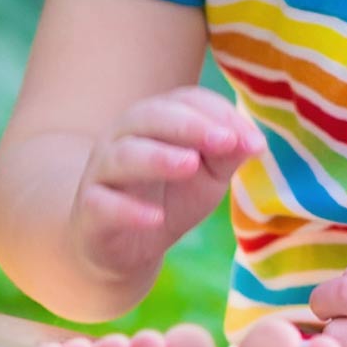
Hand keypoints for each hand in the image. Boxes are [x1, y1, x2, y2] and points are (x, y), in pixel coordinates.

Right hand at [63, 87, 261, 284]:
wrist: (124, 245)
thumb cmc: (169, 197)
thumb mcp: (208, 175)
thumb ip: (228, 154)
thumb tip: (256, 142)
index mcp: (155, 120)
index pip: (185, 100)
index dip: (219, 115)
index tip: (252, 142)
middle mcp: (123, 137)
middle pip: (150, 117)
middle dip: (189, 126)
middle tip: (225, 141)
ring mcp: (103, 172)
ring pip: (124, 155)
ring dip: (158, 158)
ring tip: (191, 165)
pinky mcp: (91, 210)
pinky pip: (103, 204)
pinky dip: (129, 211)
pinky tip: (156, 218)